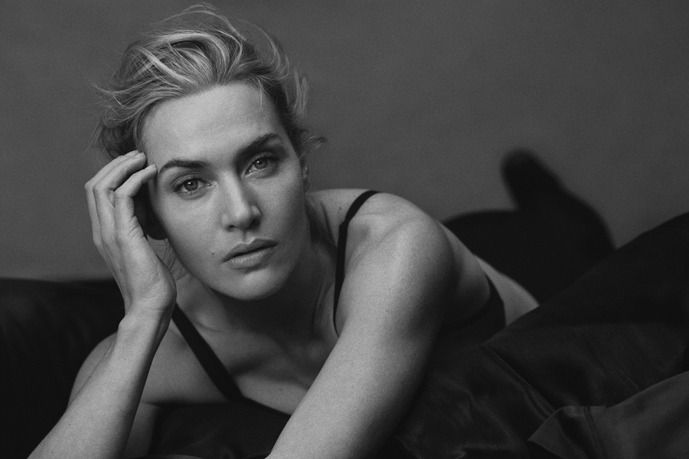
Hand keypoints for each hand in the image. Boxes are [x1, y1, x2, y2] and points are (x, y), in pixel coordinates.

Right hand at [85, 150, 175, 317]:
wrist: (150, 306)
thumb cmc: (153, 282)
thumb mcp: (145, 249)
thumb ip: (141, 230)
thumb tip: (152, 212)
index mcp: (104, 234)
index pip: (97, 194)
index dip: (113, 174)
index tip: (135, 164)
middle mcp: (101, 231)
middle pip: (94, 185)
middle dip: (115, 165)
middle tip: (138, 154)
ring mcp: (109, 233)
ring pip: (102, 186)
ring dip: (123, 167)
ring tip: (143, 158)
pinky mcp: (123, 236)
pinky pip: (121, 197)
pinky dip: (135, 179)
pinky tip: (150, 173)